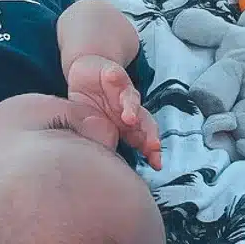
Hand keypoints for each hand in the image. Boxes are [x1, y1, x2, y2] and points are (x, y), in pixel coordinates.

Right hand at [67, 55, 162, 169]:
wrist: (88, 72)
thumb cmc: (92, 104)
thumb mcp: (96, 127)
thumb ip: (102, 143)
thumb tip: (102, 170)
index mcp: (127, 125)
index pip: (143, 138)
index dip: (150, 150)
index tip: (156, 165)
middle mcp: (129, 108)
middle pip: (145, 120)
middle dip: (149, 133)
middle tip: (152, 146)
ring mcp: (122, 90)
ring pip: (132, 99)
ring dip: (131, 108)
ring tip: (129, 118)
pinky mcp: (112, 73)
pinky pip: (115, 75)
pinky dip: (115, 77)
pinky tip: (112, 78)